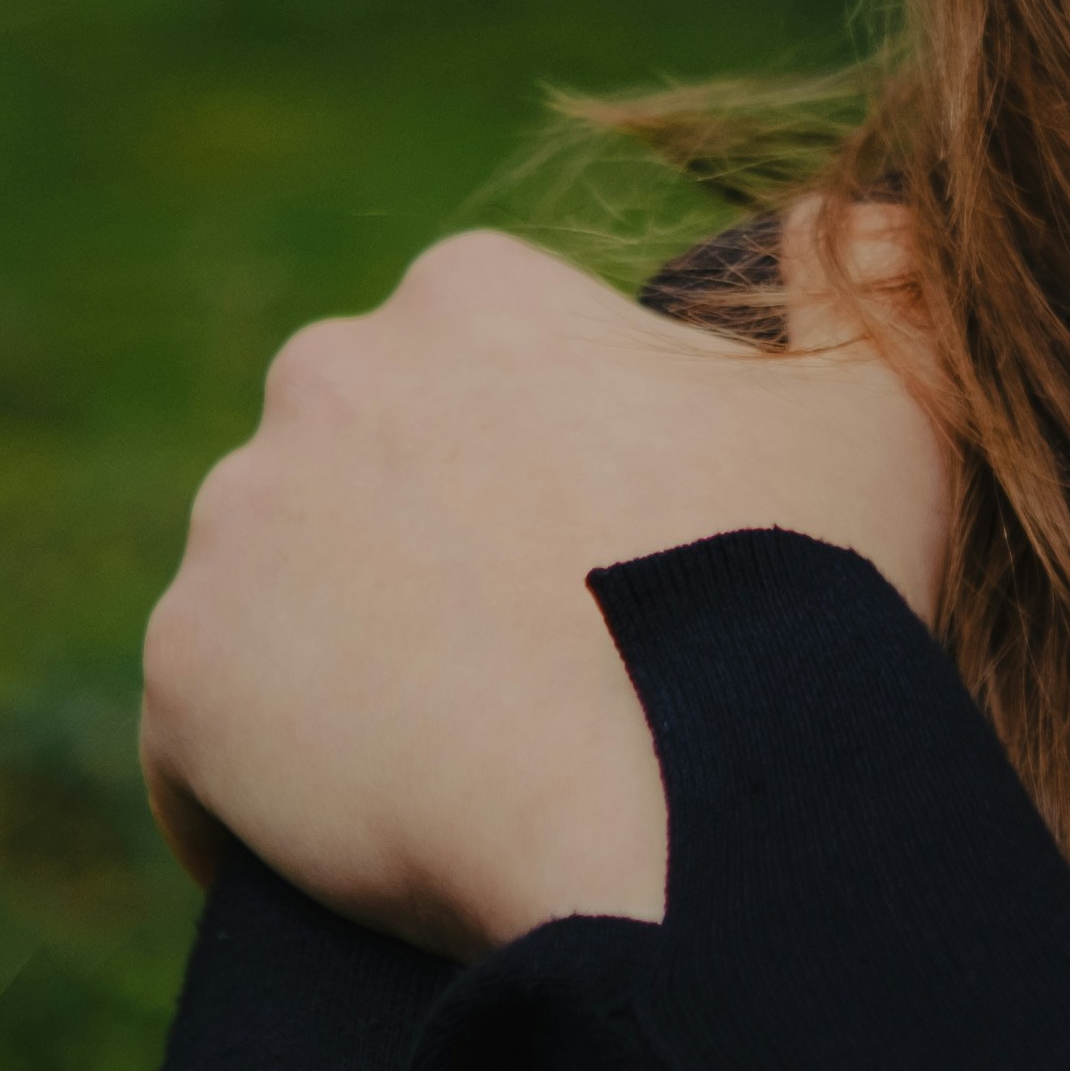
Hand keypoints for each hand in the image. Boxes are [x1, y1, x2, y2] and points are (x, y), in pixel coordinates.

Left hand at [137, 217, 956, 957]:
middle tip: (541, 683)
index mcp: (473, 294)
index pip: (484, 389)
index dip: (555, 493)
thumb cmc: (789, 598)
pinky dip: (256, 794)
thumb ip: (878, 281)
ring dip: (343, 671)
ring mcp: (234, 523)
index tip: (613, 586)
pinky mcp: (182, 672)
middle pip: (368, 484)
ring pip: (283, 604)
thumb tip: (870, 219)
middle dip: (431, 564)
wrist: (676, 808)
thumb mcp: (887, 405)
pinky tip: (350, 851)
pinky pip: (202, 743)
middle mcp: (323, 373)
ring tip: (461, 773)